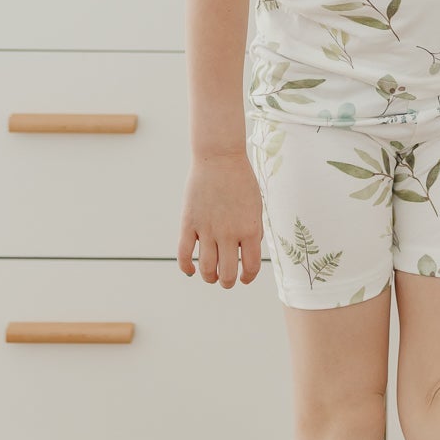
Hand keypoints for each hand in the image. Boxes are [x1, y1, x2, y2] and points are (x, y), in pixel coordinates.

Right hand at [178, 151, 263, 288]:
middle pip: (226, 275)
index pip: (250, 267)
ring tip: (211, 275)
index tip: (244, 278)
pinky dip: (186, 268)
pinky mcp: (189, 223)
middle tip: (226, 279)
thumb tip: (246, 256)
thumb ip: (253, 232)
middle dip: (227, 282)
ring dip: (209, 277)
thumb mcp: (256, 206)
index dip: (248, 278)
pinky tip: (190, 270)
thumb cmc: (241, 180)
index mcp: (249, 229)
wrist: (220, 157)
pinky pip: (184, 254)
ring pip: (206, 269)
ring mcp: (207, 229)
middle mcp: (228, 233)